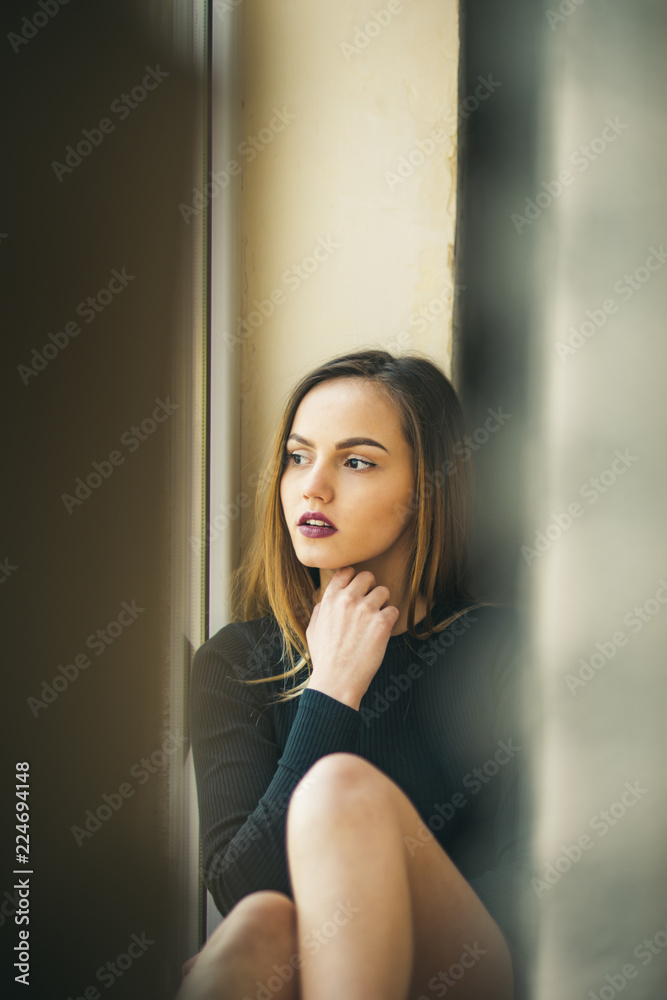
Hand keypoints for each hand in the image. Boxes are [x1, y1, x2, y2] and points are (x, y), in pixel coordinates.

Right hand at [305, 567, 399, 709]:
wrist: (337, 680)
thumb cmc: (324, 658)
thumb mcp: (312, 629)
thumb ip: (320, 610)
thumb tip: (326, 600)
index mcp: (330, 599)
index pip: (346, 571)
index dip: (353, 578)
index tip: (357, 588)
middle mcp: (348, 600)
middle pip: (367, 576)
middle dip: (370, 587)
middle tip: (371, 602)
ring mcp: (366, 610)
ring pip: (384, 590)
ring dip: (383, 603)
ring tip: (377, 618)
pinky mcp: (382, 623)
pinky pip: (394, 610)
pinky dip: (391, 620)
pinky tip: (382, 631)